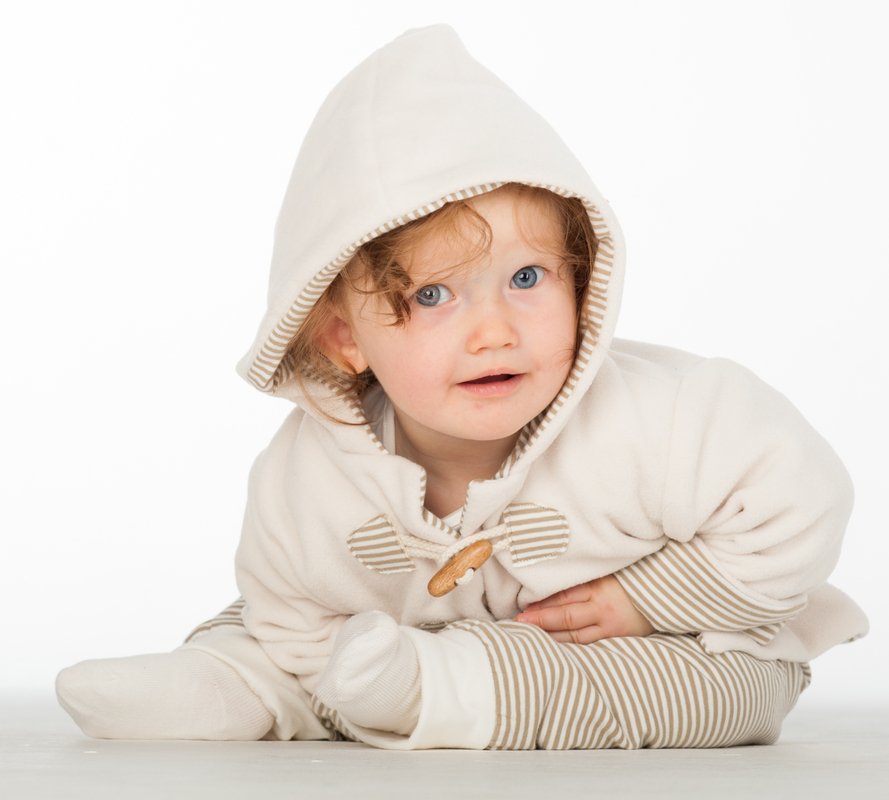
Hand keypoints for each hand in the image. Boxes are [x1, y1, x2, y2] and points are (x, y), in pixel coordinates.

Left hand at [515, 574, 655, 643]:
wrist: (666, 594)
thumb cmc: (634, 577)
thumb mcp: (610, 570)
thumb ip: (586, 576)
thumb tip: (555, 576)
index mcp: (599, 585)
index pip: (564, 593)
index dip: (542, 599)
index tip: (523, 602)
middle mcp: (602, 606)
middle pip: (565, 615)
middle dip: (540, 619)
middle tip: (518, 621)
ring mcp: (609, 624)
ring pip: (573, 633)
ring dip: (550, 634)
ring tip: (530, 634)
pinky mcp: (616, 636)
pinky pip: (587, 642)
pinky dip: (568, 644)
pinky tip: (554, 644)